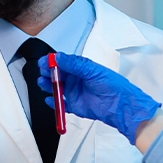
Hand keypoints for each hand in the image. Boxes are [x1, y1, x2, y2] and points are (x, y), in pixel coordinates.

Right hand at [36, 52, 160, 145]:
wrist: (119, 105)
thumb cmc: (112, 85)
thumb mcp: (92, 71)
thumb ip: (74, 64)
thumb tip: (59, 57)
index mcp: (81, 69)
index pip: (63, 63)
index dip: (52, 62)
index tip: (45, 62)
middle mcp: (76, 80)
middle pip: (57, 75)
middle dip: (48, 73)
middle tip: (43, 72)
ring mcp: (74, 93)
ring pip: (56, 88)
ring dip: (48, 85)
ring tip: (43, 83)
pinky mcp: (74, 106)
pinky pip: (60, 104)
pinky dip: (53, 102)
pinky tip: (49, 99)